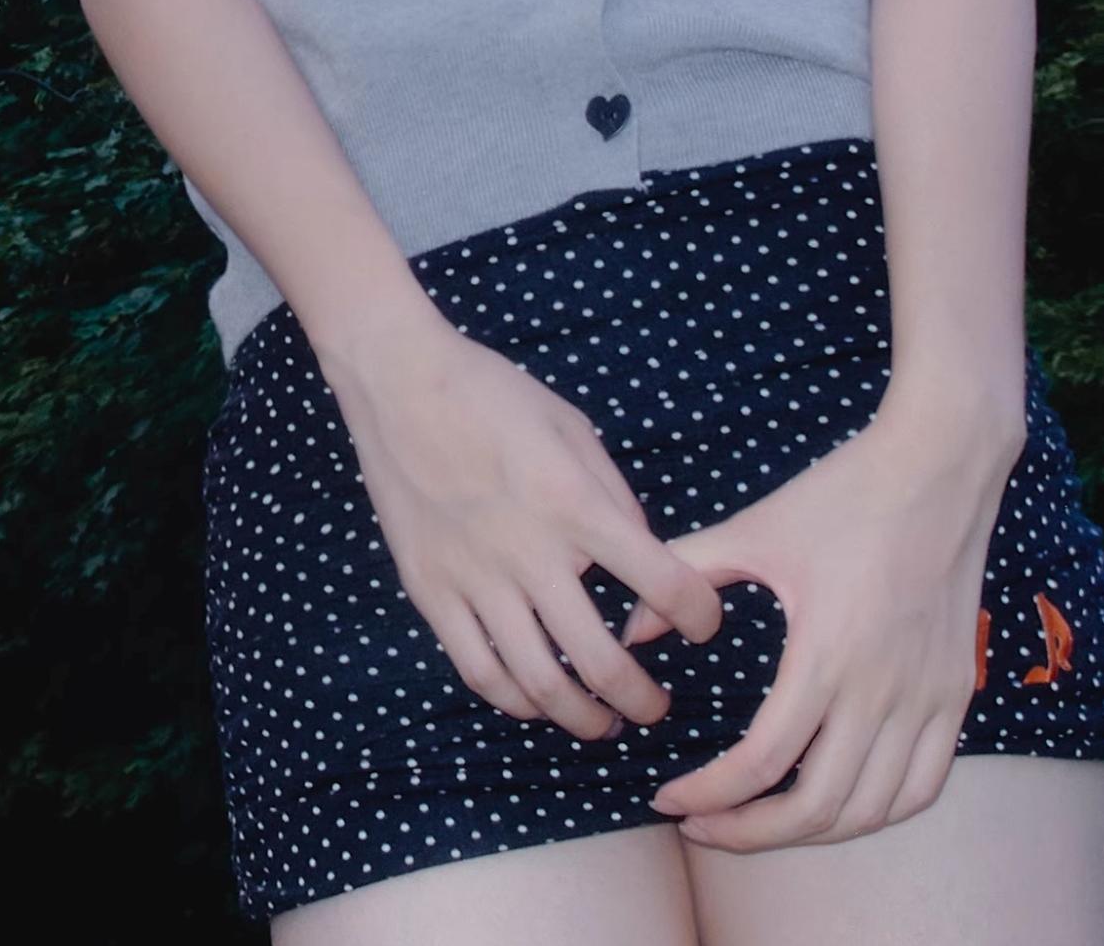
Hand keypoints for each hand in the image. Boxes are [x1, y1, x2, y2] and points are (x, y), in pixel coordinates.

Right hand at [327, 318, 723, 739]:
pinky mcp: (429, 589)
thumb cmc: (492, 394)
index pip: (661, 582)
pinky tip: (537, 703)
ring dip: (583, 718)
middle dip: (642, 697)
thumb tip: (646, 557)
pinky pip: (477, 669)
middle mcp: (526, 550)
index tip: (705, 625)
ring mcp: (473, 576)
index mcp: (572, 502)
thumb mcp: (572, 427)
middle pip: (599, 660)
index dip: (699, 616)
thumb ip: (614, 495)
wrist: (398, 381)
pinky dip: (515, 700)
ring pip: (538, 683)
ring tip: (605, 723)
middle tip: (656, 706)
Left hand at [626, 405, 1023, 848]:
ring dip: (811, 833)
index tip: (668, 798)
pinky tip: (836, 804)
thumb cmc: (842, 493)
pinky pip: (923, 787)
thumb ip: (686, 574)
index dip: (709, 796)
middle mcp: (882, 690)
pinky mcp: (956, 694)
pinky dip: (878, 813)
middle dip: (749, 833)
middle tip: (702, 828)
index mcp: (827, 653)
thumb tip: (629, 627)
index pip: (762, 765)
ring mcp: (927, 698)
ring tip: (758, 822)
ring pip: (871, 811)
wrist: (937, 466)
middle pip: (816, 808)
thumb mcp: (755, 527)